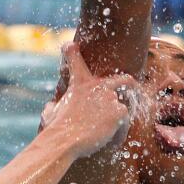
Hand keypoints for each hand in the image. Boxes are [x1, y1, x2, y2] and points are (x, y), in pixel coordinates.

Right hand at [40, 42, 135, 157]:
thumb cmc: (56, 127)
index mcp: (79, 82)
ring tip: (105, 132)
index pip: (74, 57)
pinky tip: (110, 139)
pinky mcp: (120, 111)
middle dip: (130, 84)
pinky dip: (119, 132)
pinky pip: (125, 122)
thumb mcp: (50, 113)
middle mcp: (97, 85)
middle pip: (122, 80)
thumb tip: (50, 107)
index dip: (71, 49)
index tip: (71, 44)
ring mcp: (111, 97)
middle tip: (133, 88)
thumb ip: (53, 106)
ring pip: (121, 108)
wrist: (65, 138)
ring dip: (116, 119)